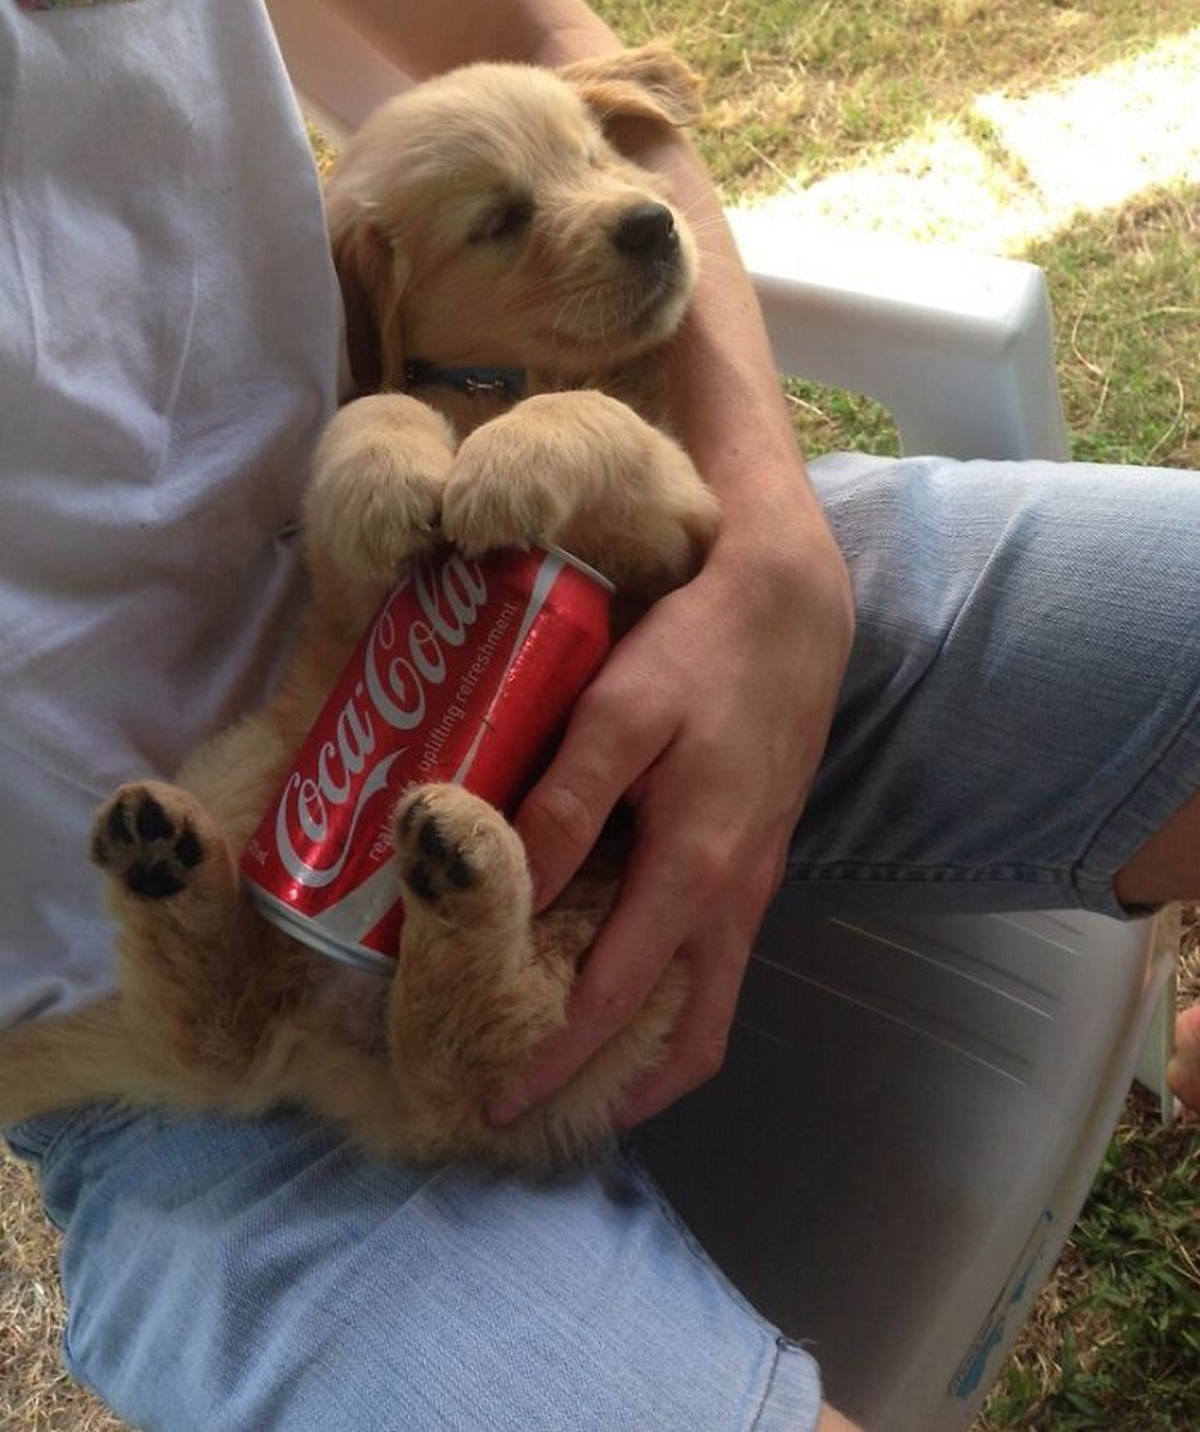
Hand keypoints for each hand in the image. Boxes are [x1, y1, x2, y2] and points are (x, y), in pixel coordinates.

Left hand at [494, 520, 853, 1129]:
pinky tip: (614, 970)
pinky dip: (665, 994)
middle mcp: (734, 899)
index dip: (554, 1060)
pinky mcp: (754, 857)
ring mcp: (753, 882)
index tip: (493, 1102)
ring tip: (571, 1060)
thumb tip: (509, 891)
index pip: (616, 1002)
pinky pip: (711, 959)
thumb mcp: (621, 714)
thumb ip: (566, 805)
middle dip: (619, 1091)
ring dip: (646, 1049)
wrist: (792, 606)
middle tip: (541, 1106)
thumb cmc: (701, 652)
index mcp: (695, 873)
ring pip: (707, 1002)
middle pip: (691, 1039)